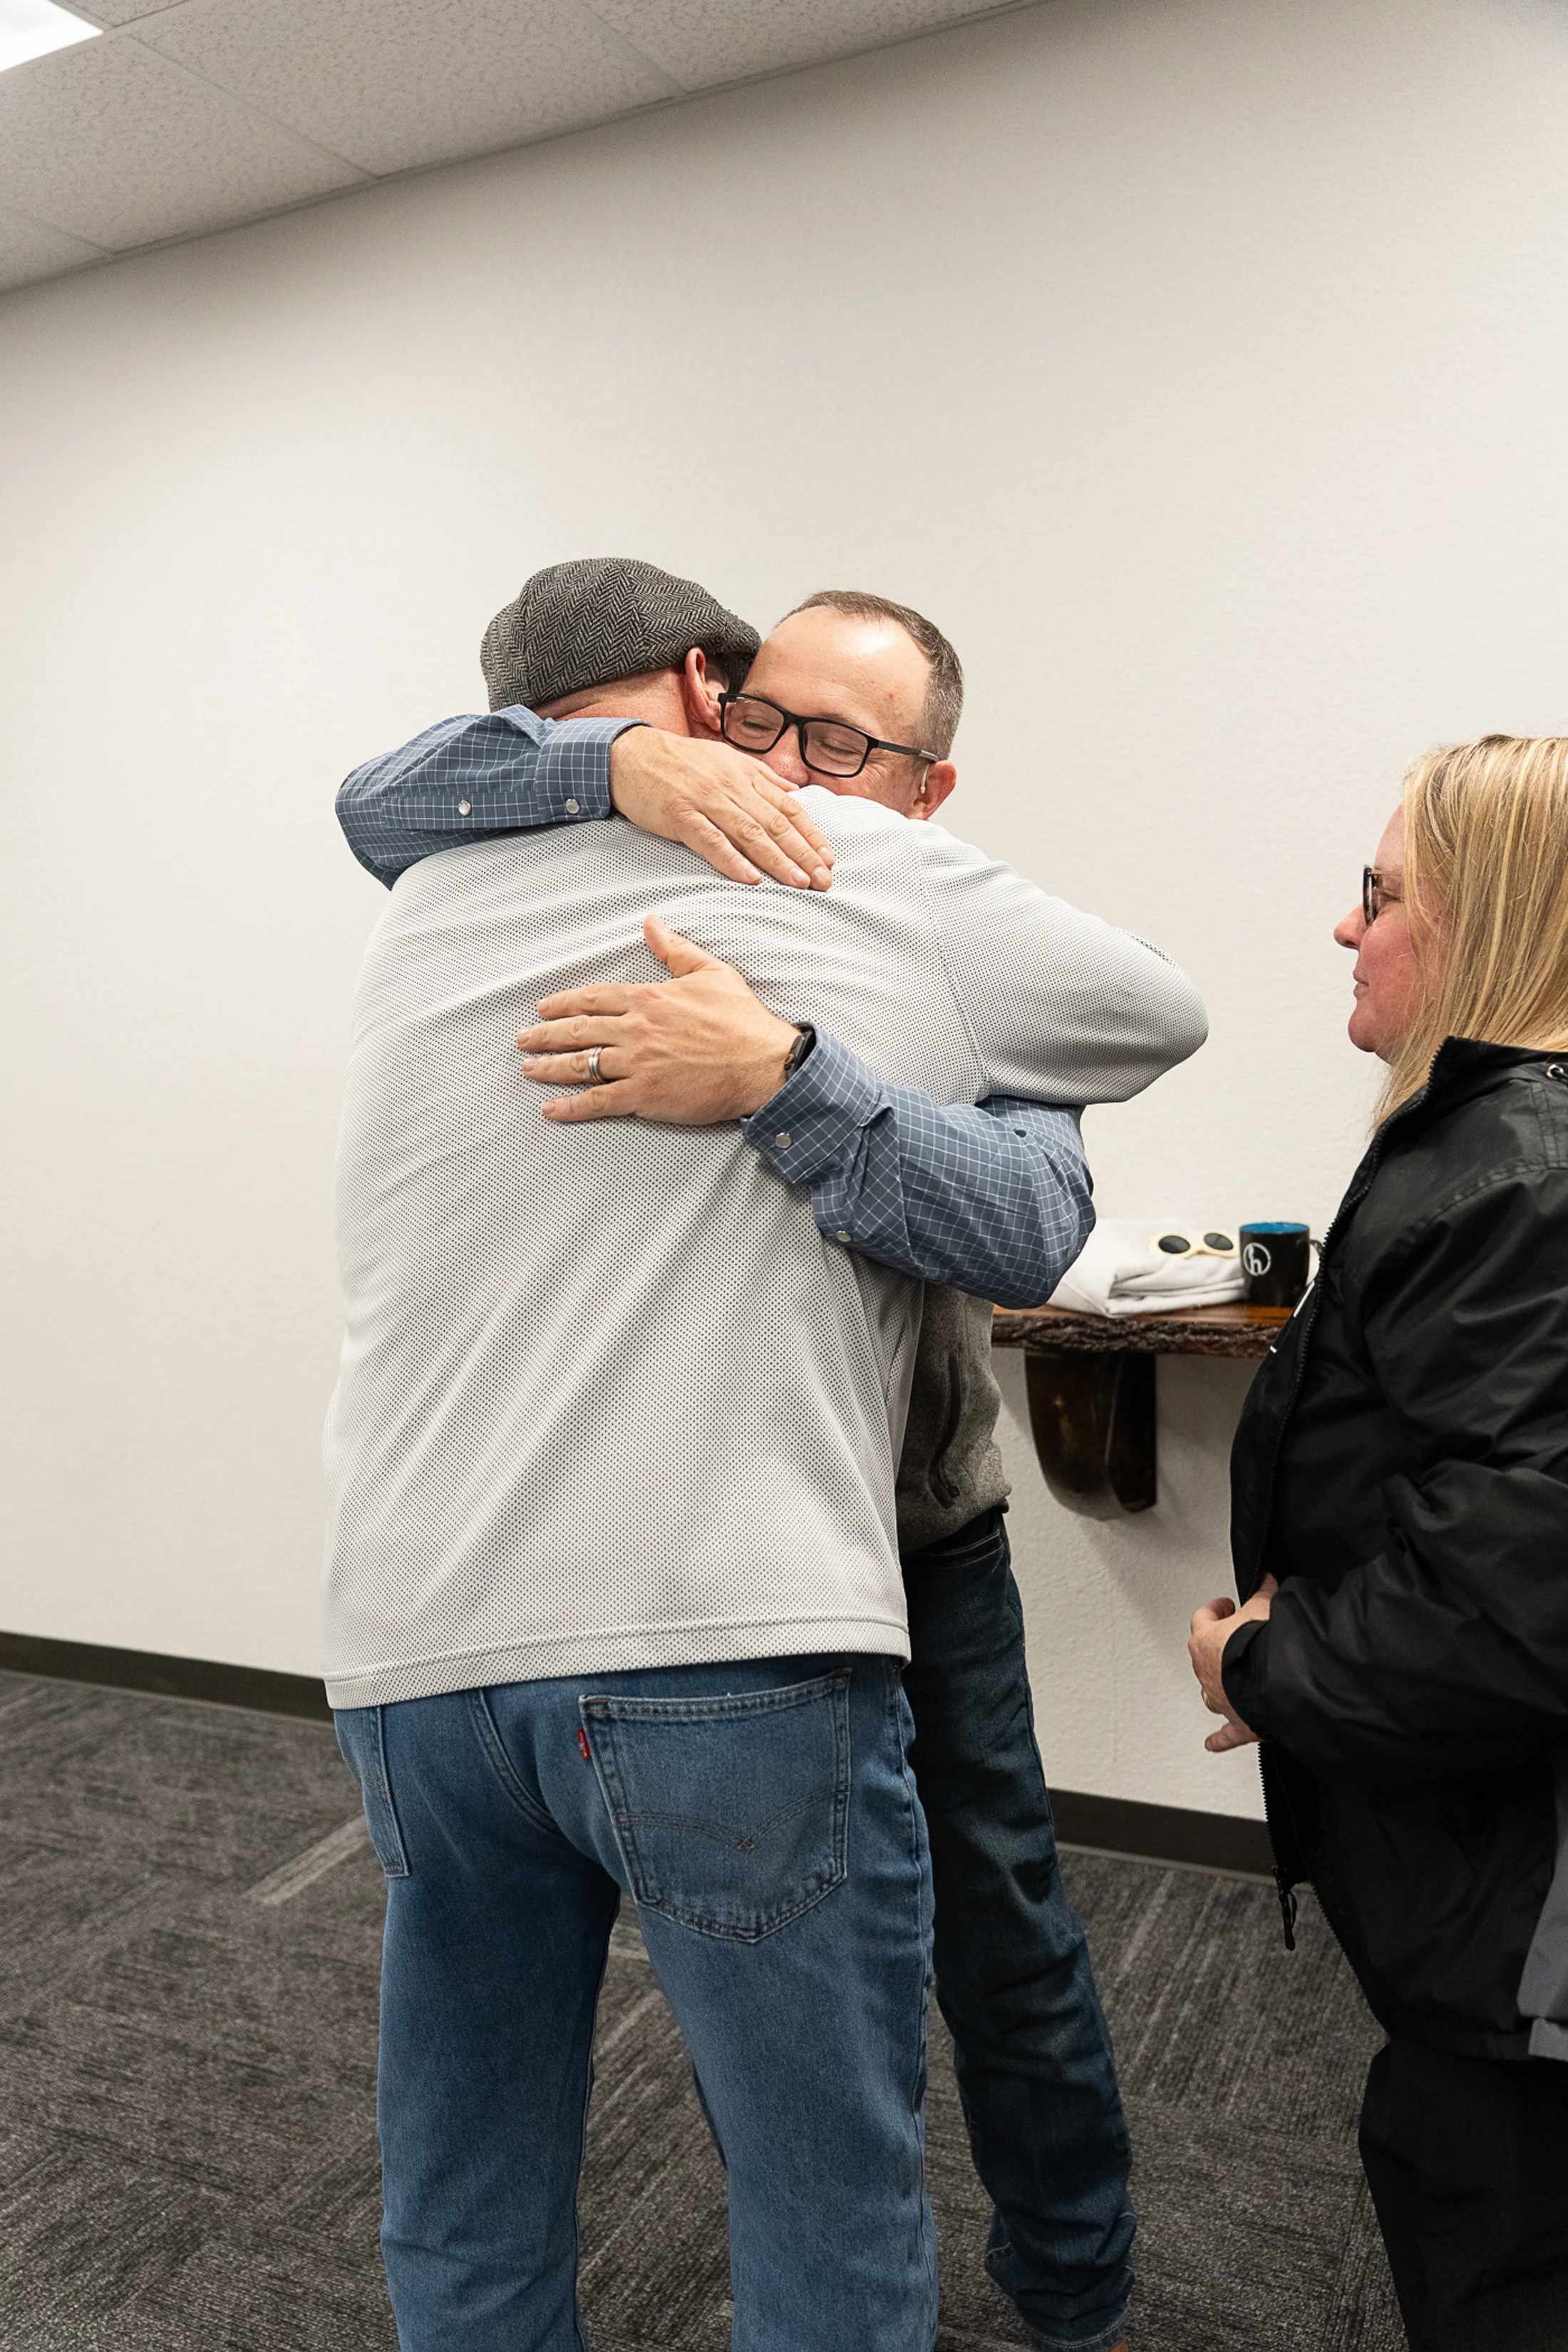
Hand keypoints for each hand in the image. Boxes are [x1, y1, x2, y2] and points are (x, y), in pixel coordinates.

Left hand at [518, 916, 802, 1124]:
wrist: (764, 1063)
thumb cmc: (743, 1019)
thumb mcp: (711, 972)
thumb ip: (676, 950)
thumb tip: (652, 922)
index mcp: (649, 998)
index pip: (594, 998)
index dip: (564, 1003)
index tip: (543, 1007)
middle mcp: (636, 1029)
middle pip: (578, 1030)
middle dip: (545, 1034)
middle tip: (522, 1039)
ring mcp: (637, 1063)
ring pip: (581, 1064)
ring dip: (550, 1066)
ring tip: (529, 1068)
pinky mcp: (645, 1095)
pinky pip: (598, 1100)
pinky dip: (571, 1106)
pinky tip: (551, 1109)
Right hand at [609, 729, 833, 891]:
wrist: (630, 754)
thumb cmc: (680, 760)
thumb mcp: (726, 758)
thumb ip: (762, 776)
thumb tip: (794, 791)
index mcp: (745, 775)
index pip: (788, 808)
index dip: (811, 834)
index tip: (829, 858)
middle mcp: (731, 787)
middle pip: (776, 824)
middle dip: (804, 854)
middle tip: (824, 880)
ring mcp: (706, 801)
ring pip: (750, 833)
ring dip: (778, 860)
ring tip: (800, 883)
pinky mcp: (680, 816)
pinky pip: (710, 841)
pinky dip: (732, 860)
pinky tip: (751, 879)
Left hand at [1188, 1575, 1276, 1754]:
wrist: (1277, 1680)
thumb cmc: (1262, 1644)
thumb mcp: (1264, 1606)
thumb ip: (1263, 1592)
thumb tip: (1265, 1578)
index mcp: (1206, 1641)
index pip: (1203, 1618)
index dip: (1215, 1610)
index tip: (1224, 1606)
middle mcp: (1207, 1672)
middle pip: (1204, 1656)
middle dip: (1218, 1647)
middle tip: (1235, 1637)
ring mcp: (1220, 1699)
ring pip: (1210, 1692)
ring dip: (1218, 1685)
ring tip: (1229, 1680)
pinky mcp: (1237, 1723)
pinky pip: (1225, 1733)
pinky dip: (1220, 1738)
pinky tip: (1213, 1743)